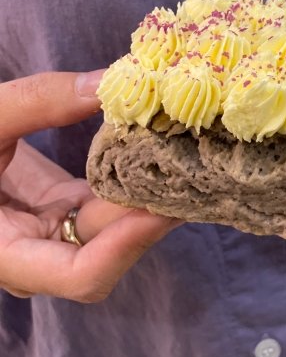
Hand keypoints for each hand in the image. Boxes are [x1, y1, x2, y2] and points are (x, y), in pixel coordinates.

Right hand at [0, 72, 179, 301]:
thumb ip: (36, 101)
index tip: (165, 206)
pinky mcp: (62, 209)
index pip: (80, 274)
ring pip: (114, 226)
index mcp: (3, 253)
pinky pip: (105, 203)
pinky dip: (131, 180)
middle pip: (111, 250)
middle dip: (151, 215)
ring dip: (148, 195)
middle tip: (194, 173)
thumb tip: (109, 82)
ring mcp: (51, 232)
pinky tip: (157, 150)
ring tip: (187, 157)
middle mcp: (34, 255)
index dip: (127, 246)